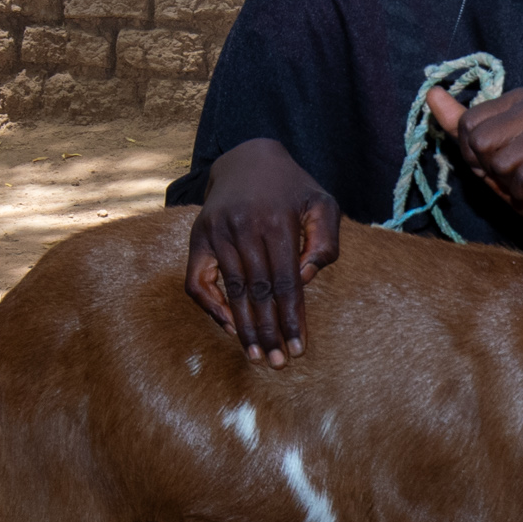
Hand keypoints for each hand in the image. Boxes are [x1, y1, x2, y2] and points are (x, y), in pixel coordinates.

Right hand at [183, 137, 339, 363]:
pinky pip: (196, 281)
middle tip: (277, 363)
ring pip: (230, 291)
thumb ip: (325, 241)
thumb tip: (304, 279)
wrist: (248, 158)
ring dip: (243, 328)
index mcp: (276, 221)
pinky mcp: (197, 236)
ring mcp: (216, 232)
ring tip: (256, 356)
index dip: (291, 319)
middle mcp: (242, 227)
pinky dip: (211, 307)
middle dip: (268, 332)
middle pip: (257, 292)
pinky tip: (230, 327)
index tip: (298, 348)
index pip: (285, 282)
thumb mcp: (322, 203)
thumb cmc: (292, 189)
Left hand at [425, 85, 522, 212]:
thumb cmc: (520, 171)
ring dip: (508, 181)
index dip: (472, 153)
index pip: (468, 123)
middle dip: (490, 167)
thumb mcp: (485, 148)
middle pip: (481, 141)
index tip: (493, 160)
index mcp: (516, 97)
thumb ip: (458, 122)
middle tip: (511, 171)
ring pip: (501, 161)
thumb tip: (432, 93)